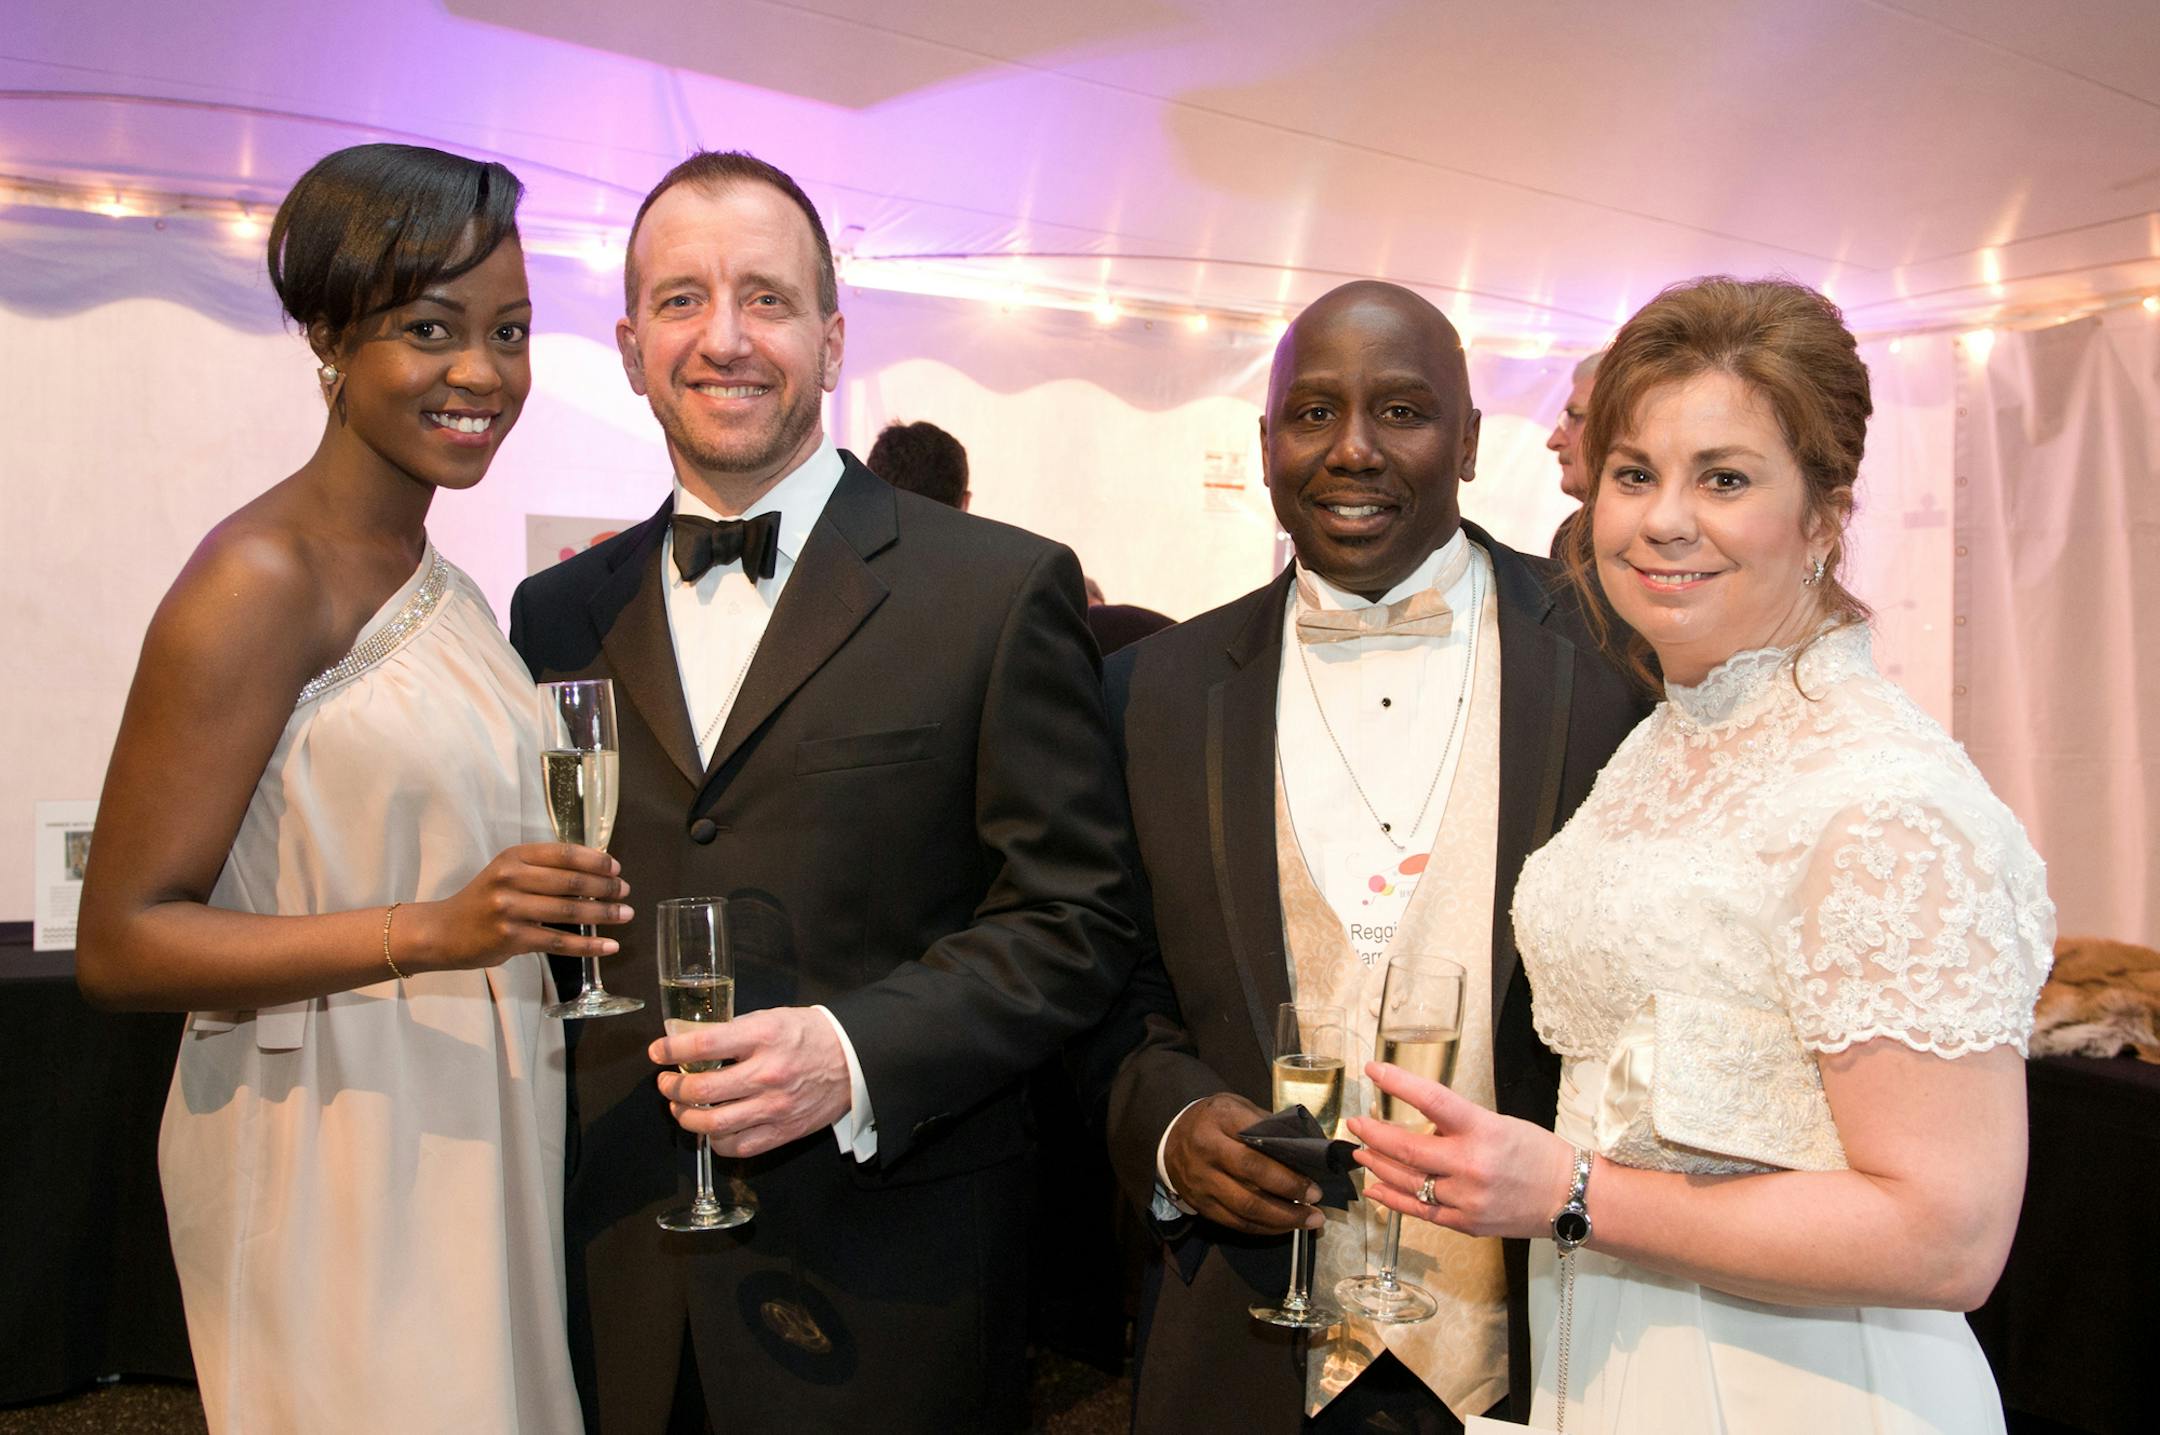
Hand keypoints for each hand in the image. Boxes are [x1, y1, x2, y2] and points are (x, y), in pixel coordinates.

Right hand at [402, 843, 628, 972]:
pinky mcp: (511, 938)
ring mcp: (510, 909)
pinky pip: (559, 942)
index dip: (596, 860)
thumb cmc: (484, 900)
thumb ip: (543, 869)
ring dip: (604, 914)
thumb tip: (596, 870)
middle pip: (571, 880)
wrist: (443, 931)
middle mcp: (511, 878)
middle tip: (626, 892)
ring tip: (626, 916)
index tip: (617, 868)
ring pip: (569, 910)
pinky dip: (588, 945)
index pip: (564, 853)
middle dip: (606, 887)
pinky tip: (609, 946)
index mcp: (513, 856)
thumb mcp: (508, 873)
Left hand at [651, 1007, 853, 1158]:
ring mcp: (774, 1107)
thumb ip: (735, 1031)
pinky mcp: (782, 1131)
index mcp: (764, 1037)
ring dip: (685, 1117)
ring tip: (679, 1108)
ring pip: (712, 1124)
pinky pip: (736, 1146)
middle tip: (666, 1083)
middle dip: (671, 1088)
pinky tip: (710, 1129)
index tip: (657, 1051)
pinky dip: (715, 1140)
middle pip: (701, 1090)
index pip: (704, 1045)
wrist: (854, 1061)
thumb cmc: (810, 1036)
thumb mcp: (772, 1018)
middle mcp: (767, 1074)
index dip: (671, 1050)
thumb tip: (693, 1043)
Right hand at [1162, 1093, 1323, 1234]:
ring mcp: (1202, 1182)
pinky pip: (1236, 1223)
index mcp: (1220, 1120)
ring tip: (1309, 1221)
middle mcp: (1208, 1151)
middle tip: (1316, 1204)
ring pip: (1245, 1208)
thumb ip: (1265, 1124)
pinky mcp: (1201, 1205)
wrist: (1170, 1139)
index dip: (1287, 1169)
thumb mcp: (1236, 1107)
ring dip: (1281, 1219)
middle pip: (1252, 1179)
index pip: (1258, 1147)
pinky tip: (1285, 1226)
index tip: (1314, 1181)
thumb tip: (1305, 1146)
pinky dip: (1264, 1228)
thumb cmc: (1212, 1120)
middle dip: (1289, 1195)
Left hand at [1346, 1061, 1574, 1239]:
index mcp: (1482, 1129)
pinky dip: (1393, 1198)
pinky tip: (1375, 1187)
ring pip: (1408, 1181)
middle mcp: (1471, 1164)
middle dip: (1374, 1134)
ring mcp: (1466, 1198)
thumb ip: (1457, 1125)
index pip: (1431, 1099)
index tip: (1372, 1071)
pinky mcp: (1466, 1223)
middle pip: (1407, 1149)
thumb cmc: (1535, 1154)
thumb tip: (1417, 1124)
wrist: (1568, 1196)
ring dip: (1379, 1165)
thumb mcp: (1498, 1123)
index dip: (1397, 1082)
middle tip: (1355, 1124)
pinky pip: (1419, 1210)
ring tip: (1362, 1152)